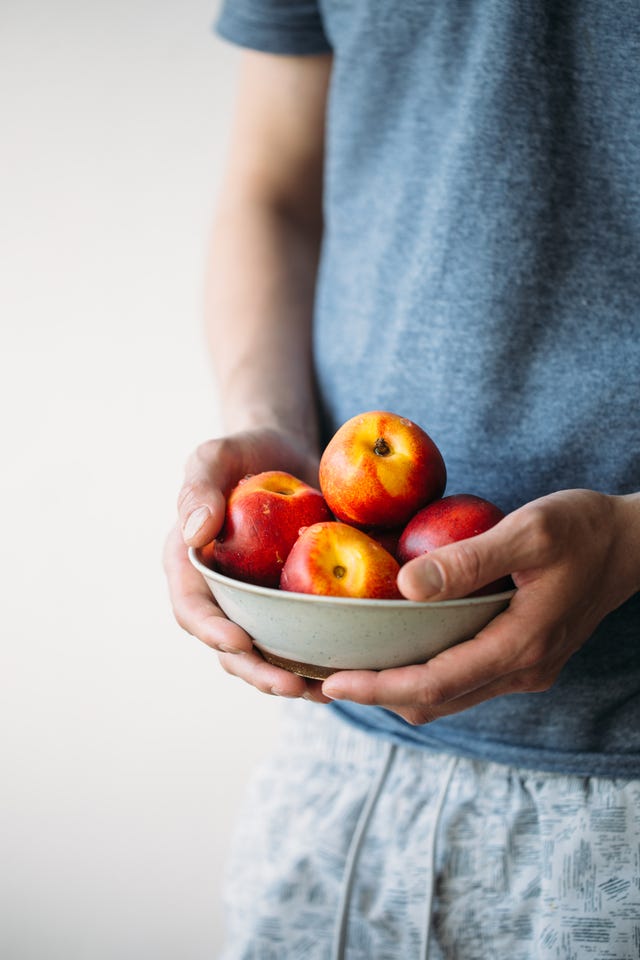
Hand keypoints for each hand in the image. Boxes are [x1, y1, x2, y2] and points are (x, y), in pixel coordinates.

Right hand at [164, 428, 330, 701]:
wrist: (288, 454)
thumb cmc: (244, 451)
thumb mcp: (215, 456)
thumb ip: (198, 486)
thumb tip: (194, 533)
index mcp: (192, 568)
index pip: (193, 610)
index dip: (212, 632)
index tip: (240, 642)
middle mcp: (224, 596)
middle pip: (232, 649)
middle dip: (258, 671)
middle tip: (291, 685)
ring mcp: (261, 605)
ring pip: (271, 653)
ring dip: (294, 677)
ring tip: (326, 691)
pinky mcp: (297, 604)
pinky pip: (308, 636)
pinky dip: (325, 655)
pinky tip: (355, 667)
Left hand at [322, 489, 639, 723]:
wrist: (633, 544)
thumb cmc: (582, 528)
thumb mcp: (529, 531)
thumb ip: (469, 559)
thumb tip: (405, 585)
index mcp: (520, 645)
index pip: (434, 682)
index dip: (378, 688)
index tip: (330, 683)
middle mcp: (521, 670)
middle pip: (434, 701)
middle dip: (376, 696)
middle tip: (321, 678)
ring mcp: (524, 669)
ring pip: (447, 697)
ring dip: (397, 689)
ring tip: (347, 667)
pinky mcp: (524, 658)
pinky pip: (462, 680)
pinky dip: (423, 674)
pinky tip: (396, 648)